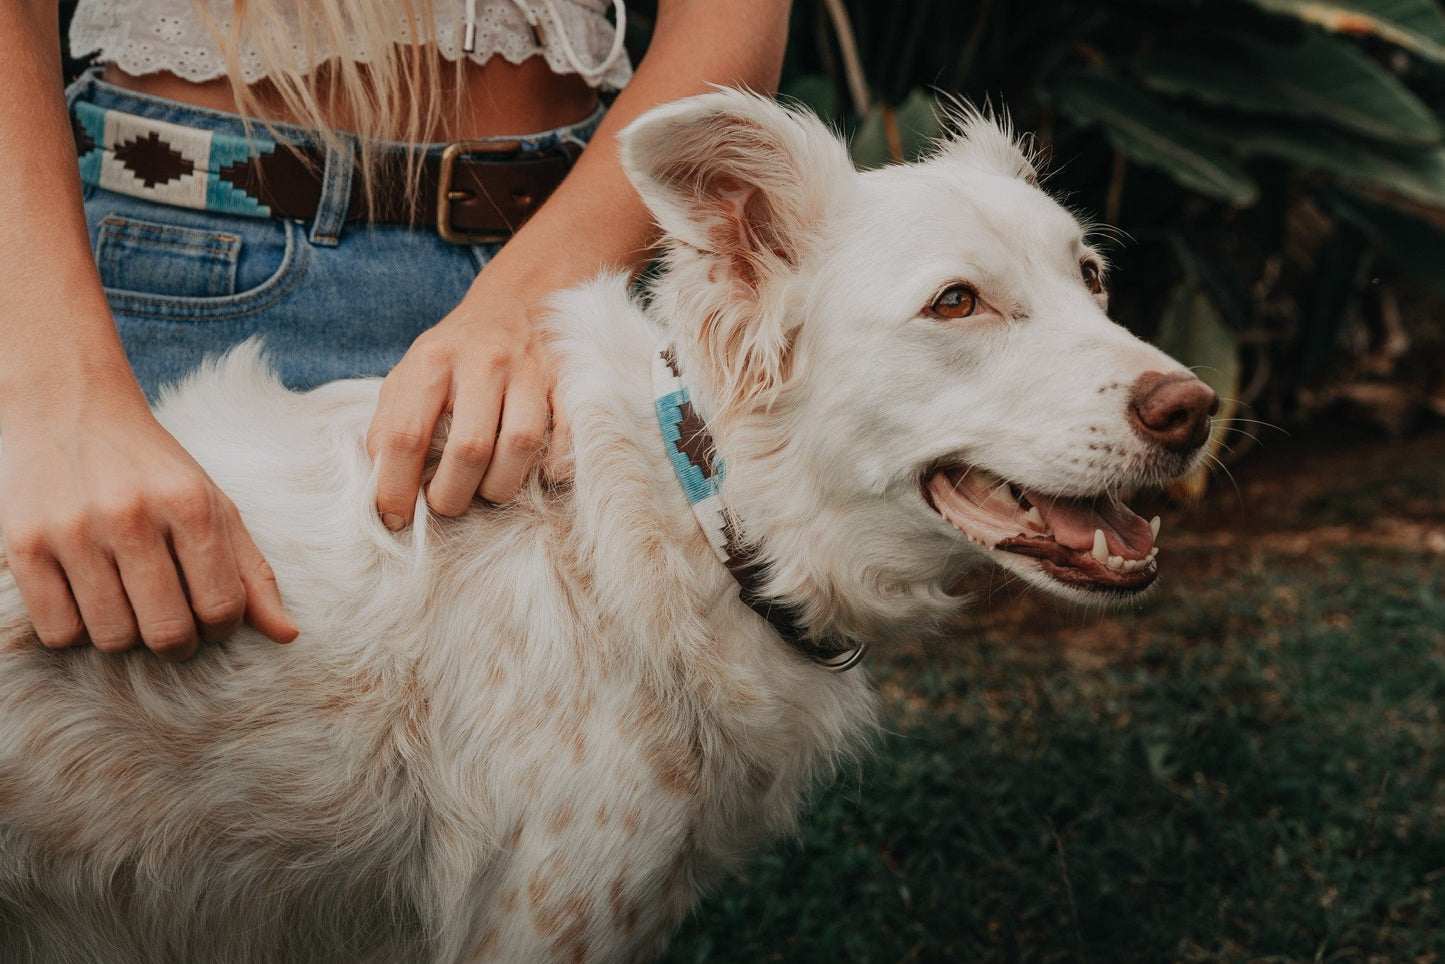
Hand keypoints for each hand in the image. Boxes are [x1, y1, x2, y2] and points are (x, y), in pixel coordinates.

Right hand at [0, 400, 298, 659]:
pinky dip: (77, 633)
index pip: (222, 606)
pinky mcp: (23, 544)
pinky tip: (87, 603)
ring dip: (126, 638)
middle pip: (167, 631)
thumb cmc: (153, 468)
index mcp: (190, 504)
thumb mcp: (213, 504)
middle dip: (177, 643)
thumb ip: (252, 571)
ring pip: (112, 637)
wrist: (70, 407)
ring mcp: (73, 530)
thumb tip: (287, 635)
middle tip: (171, 626)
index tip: (209, 618)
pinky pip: (58, 632)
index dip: (221, 628)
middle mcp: (132, 515)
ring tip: (128, 607)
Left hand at [368, 281, 565, 527]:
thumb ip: (389, 425)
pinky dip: (552, 466)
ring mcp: (530, 371)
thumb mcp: (408, 375)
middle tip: (446, 504)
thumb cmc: (453, 354)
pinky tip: (534, 472)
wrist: (514, 303)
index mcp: (431, 361)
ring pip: (520, 445)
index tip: (395, 518)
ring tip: (485, 490)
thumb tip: (381, 487)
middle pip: (469, 448)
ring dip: (500, 486)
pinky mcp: (567, 382)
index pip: (406, 435)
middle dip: (452, 495)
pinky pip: (566, 437)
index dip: (396, 487)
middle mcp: (482, 361)